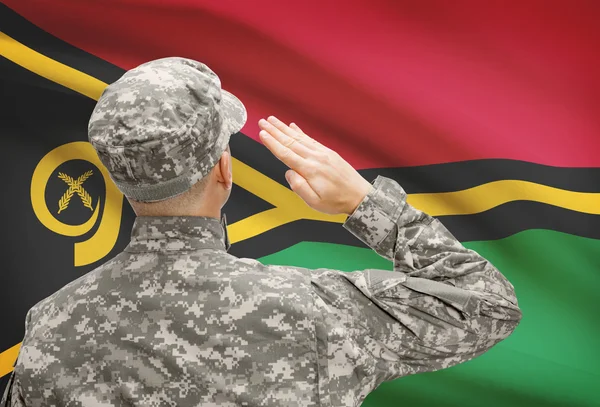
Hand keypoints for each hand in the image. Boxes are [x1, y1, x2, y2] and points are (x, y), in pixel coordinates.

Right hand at [258, 116, 372, 214]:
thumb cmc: (337, 201)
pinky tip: (293, 127)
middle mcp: (316, 158)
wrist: (360, 196)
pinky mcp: (329, 152)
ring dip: (284, 128)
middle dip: (275, 131)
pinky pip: (311, 139)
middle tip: (263, 121)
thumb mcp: (315, 202)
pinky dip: (300, 132)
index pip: (286, 154)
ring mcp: (323, 153)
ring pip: (299, 138)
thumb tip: (288, 173)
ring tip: (273, 120)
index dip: (272, 143)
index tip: (262, 134)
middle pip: (290, 142)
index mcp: (310, 170)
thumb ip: (299, 187)